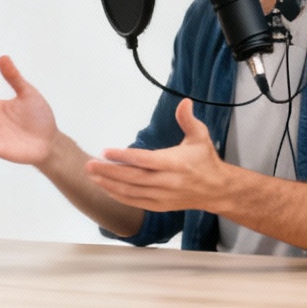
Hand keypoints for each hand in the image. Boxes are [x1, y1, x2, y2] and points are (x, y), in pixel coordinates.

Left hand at [84, 98, 232, 210]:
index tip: (105, 151)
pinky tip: (106, 188)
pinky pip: (135, 202)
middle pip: (133, 178)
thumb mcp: (200, 137)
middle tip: (89, 164)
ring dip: (109, 184)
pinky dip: (119, 196)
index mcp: (175, 163)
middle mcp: (167, 182)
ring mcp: (163, 196)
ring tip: (92, 175)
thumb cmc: (205, 160)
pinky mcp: (160, 206)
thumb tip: (185, 101)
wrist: (217, 190)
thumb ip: (188, 120)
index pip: (144, 160)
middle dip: (108, 171)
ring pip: (131, 192)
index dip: (123, 156)